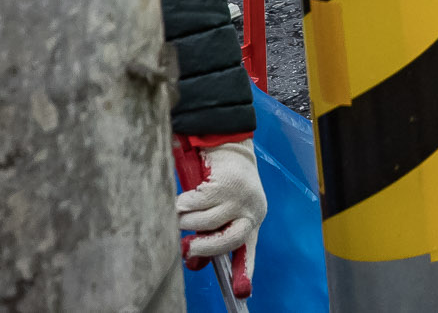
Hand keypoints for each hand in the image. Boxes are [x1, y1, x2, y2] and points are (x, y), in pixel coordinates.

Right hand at [175, 140, 264, 275]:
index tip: (241, 292)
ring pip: (202, 223)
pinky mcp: (224, 185)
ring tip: (182, 214)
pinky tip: (182, 199)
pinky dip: (181, 204)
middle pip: (227, 241)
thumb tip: (193, 263)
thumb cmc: (224, 186)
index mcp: (253, 220)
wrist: (230, 149)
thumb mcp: (222, 213)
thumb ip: (211, 236)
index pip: (248, 251)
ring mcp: (239, 198)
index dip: (244, 273)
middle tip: (187, 247)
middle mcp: (251, 211)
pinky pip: (192, 205)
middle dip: (203, 247)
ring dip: (185, 221)